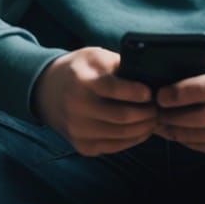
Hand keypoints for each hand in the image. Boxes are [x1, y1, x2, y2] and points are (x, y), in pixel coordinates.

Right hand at [31, 47, 156, 155]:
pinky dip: (132, 139)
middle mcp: (77, 108)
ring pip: (121, 134)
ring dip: (143, 128)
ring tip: (154, 119)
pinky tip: (141, 130)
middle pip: (121, 116)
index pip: (113, 89)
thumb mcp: (95, 56)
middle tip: (158, 108)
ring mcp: (78, 130)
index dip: (136, 92)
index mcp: (81, 81)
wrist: (46, 91)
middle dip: (147, 114)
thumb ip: (119, 64)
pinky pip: (114, 147)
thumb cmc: (78, 70)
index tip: (151, 92)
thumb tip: (149, 75)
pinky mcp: (82, 146)